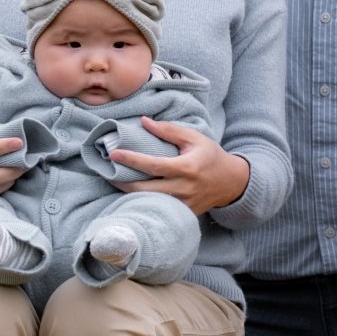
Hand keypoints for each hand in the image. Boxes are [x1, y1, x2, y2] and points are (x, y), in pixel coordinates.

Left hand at [109, 118, 249, 215]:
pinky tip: (130, 194)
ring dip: (129, 193)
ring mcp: (182, 204)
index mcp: (186, 168)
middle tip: (106, 172)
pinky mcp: (182, 213)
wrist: (230, 183)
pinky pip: (157, 209)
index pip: (153, 166)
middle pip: (145, 189)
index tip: (114, 154)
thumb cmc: (210, 156)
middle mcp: (183, 188)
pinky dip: (142, 202)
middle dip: (122, 182)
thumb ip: (168, 130)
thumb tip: (143, 121)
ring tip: (114, 181)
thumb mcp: (194, 138)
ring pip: (149, 202)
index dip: (132, 160)